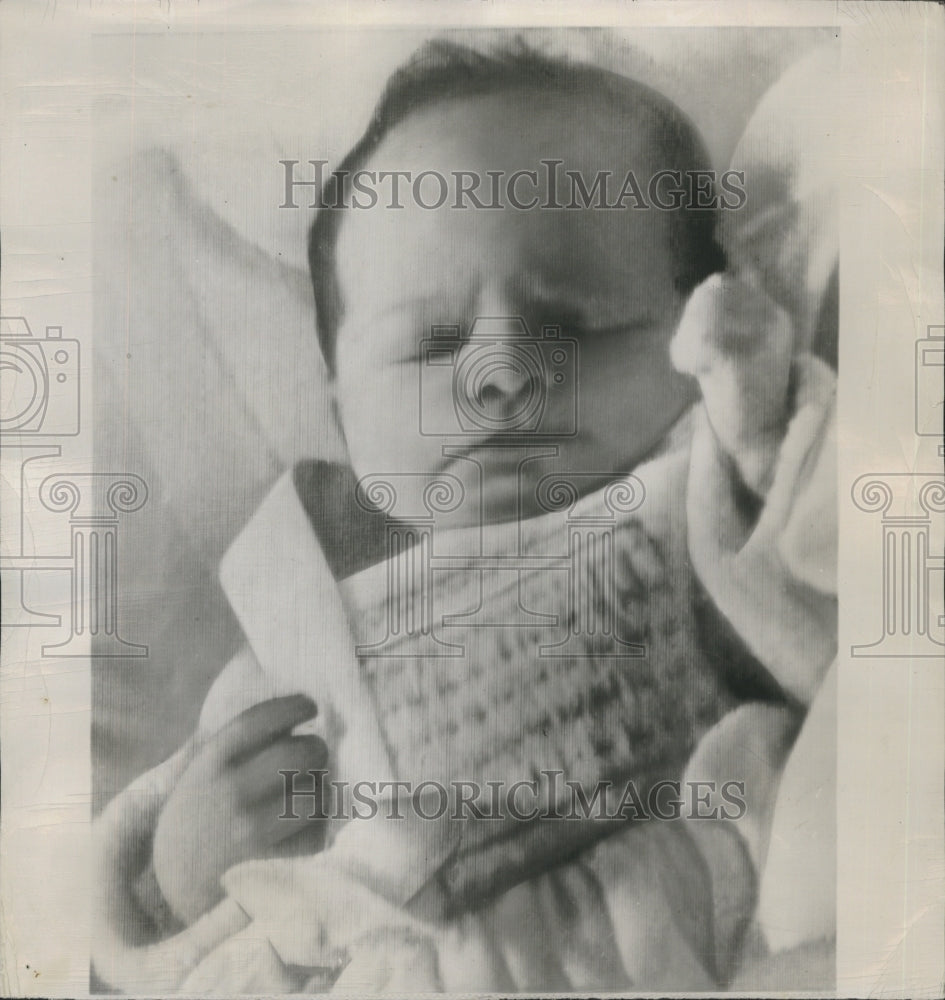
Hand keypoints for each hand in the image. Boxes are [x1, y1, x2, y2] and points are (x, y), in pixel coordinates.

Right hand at [152, 695, 328, 925]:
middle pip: (301, 752)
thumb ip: (237, 746)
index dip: (293, 707)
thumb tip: (291, 715)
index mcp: (210, 763)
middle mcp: (230, 792)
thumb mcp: (200, 776)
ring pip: (318, 791)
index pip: (262, 719)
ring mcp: (252, 830)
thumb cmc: (200, 821)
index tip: (309, 707)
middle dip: (316, 750)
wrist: (177, 892)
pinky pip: (319, 830)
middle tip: (314, 757)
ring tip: (306, 794)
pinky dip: (318, 825)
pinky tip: (302, 827)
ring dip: (320, 789)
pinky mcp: (275, 864)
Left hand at [671, 271, 794, 495]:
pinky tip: (689, 372)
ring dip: (685, 340)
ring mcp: (760, 340)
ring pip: (702, 316)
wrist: (757, 437)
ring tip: (690, 366)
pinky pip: (699, 341)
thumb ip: (725, 316)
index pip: (723, 285)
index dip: (698, 307)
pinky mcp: (741, 361)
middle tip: (687, 356)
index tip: (695, 340)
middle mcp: (772, 321)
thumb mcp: (737, 346)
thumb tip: (712, 280)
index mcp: (773, 315)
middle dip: (688, 322)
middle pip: (710, 296)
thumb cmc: (739, 394)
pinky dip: (684, 354)